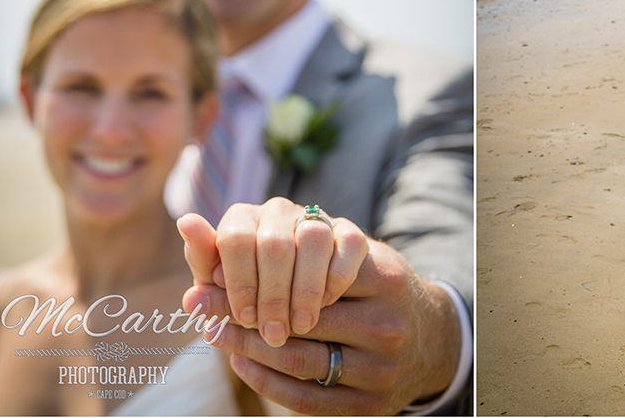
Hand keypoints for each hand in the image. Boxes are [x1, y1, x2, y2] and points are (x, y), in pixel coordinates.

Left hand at [177, 197, 368, 346]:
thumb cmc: (250, 293)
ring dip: (306, 288)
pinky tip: (328, 302)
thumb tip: (186, 247)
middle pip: (275, 243)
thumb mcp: (222, 289)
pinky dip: (337, 275)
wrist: (298, 292)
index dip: (240, 280)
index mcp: (241, 218)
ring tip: (302, 324)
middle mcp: (277, 211)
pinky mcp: (348, 232)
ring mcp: (315, 218)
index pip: (236, 238)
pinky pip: (348, 243)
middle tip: (274, 333)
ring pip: (313, 240)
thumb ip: (206, 273)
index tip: (244, 318)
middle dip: (273, 294)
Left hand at [186, 241, 462, 414]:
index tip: (213, 272)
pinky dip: (265, 381)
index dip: (255, 274)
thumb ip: (293, 239)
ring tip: (214, 331)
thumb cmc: (374, 287)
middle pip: (300, 320)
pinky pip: (306, 398)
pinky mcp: (372, 406)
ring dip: (246, 348)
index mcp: (384, 276)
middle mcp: (388, 323)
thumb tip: (193, 224)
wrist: (432, 338)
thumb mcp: (352, 252)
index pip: (309, 273)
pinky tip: (242, 363)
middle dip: (240, 311)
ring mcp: (382, 368)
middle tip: (198, 303)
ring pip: (299, 361)